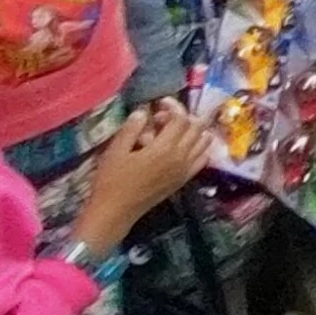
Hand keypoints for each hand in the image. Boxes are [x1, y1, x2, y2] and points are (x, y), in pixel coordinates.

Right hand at [73, 102, 208, 253]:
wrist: (116, 212)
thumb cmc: (111, 181)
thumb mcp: (116, 151)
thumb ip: (132, 129)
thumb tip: (144, 111)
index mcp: (164, 149)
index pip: (181, 119)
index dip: (174, 106)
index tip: (161, 102)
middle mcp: (181, 158)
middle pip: (197, 128)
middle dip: (184, 116)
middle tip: (163, 118)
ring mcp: (185, 170)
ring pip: (204, 142)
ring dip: (193, 130)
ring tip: (173, 130)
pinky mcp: (184, 179)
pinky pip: (202, 159)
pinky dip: (199, 147)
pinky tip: (184, 146)